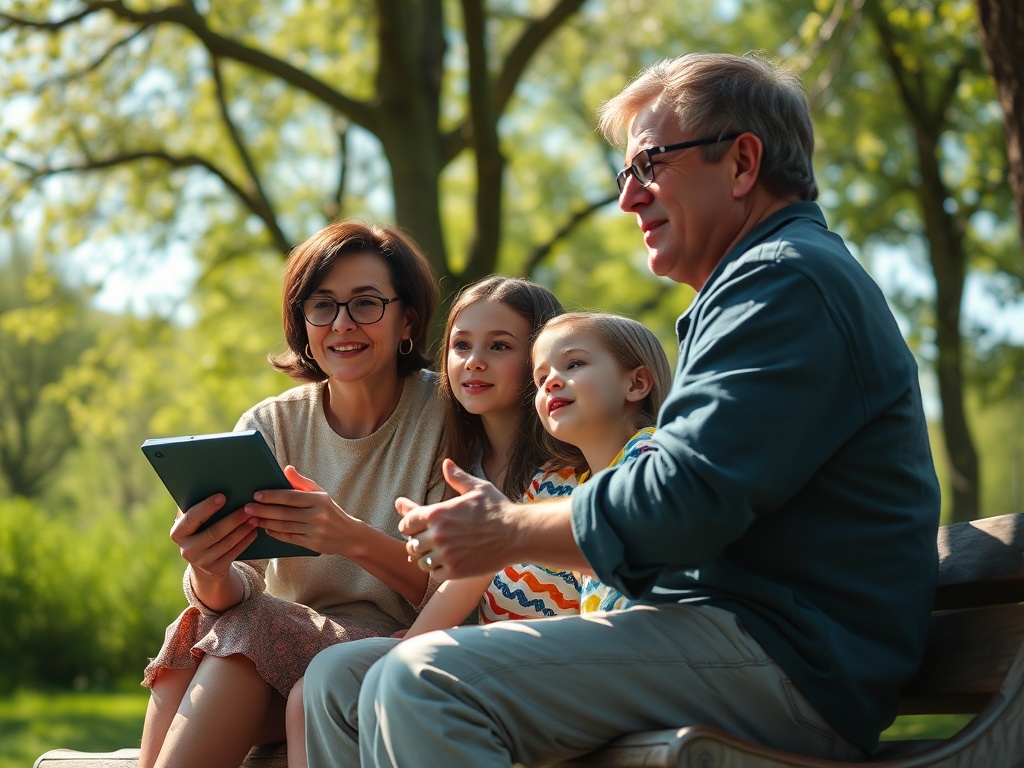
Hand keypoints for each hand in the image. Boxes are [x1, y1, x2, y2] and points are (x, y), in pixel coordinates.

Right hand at [171, 493, 257, 578]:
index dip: (206, 507)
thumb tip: (210, 483)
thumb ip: (196, 505)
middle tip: (248, 508)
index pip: (191, 518)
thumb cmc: (199, 529)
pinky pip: (234, 553)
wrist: (202, 560)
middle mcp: (186, 549)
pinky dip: (246, 541)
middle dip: (233, 519)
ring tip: (254, 518)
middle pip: (213, 532)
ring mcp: (201, 561)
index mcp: (178, 533)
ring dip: (243, 529)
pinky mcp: (215, 569)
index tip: (222, 496)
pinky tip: (254, 531)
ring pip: (226, 543)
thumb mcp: (193, 520)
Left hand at [242, 465, 351, 554]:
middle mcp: (317, 515)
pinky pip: (289, 538)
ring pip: (285, 526)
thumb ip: (302, 482)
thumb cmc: (331, 511)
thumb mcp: (321, 493)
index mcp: (319, 500)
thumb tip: (286, 469)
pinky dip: (276, 533)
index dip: (272, 496)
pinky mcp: (312, 544)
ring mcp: (315, 531)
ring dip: (266, 522)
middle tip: (247, 508)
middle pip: (285, 513)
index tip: (256, 495)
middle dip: (263, 510)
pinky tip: (266, 529)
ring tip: (252, 519)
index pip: (291, 497)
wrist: (349, 535)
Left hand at [397, 459, 517, 578]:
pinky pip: (434, 574)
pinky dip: (437, 570)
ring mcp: (446, 554)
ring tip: (434, 553)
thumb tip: (446, 463)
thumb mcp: (478, 488)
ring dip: (426, 557)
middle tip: (425, 540)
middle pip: (411, 544)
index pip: (407, 523)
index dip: (407, 524)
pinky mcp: (456, 571)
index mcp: (438, 513)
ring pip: (421, 561)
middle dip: (417, 541)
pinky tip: (446, 563)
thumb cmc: (498, 509)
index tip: (411, 526)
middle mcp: (438, 534)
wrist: (517, 534)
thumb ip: (458, 477)